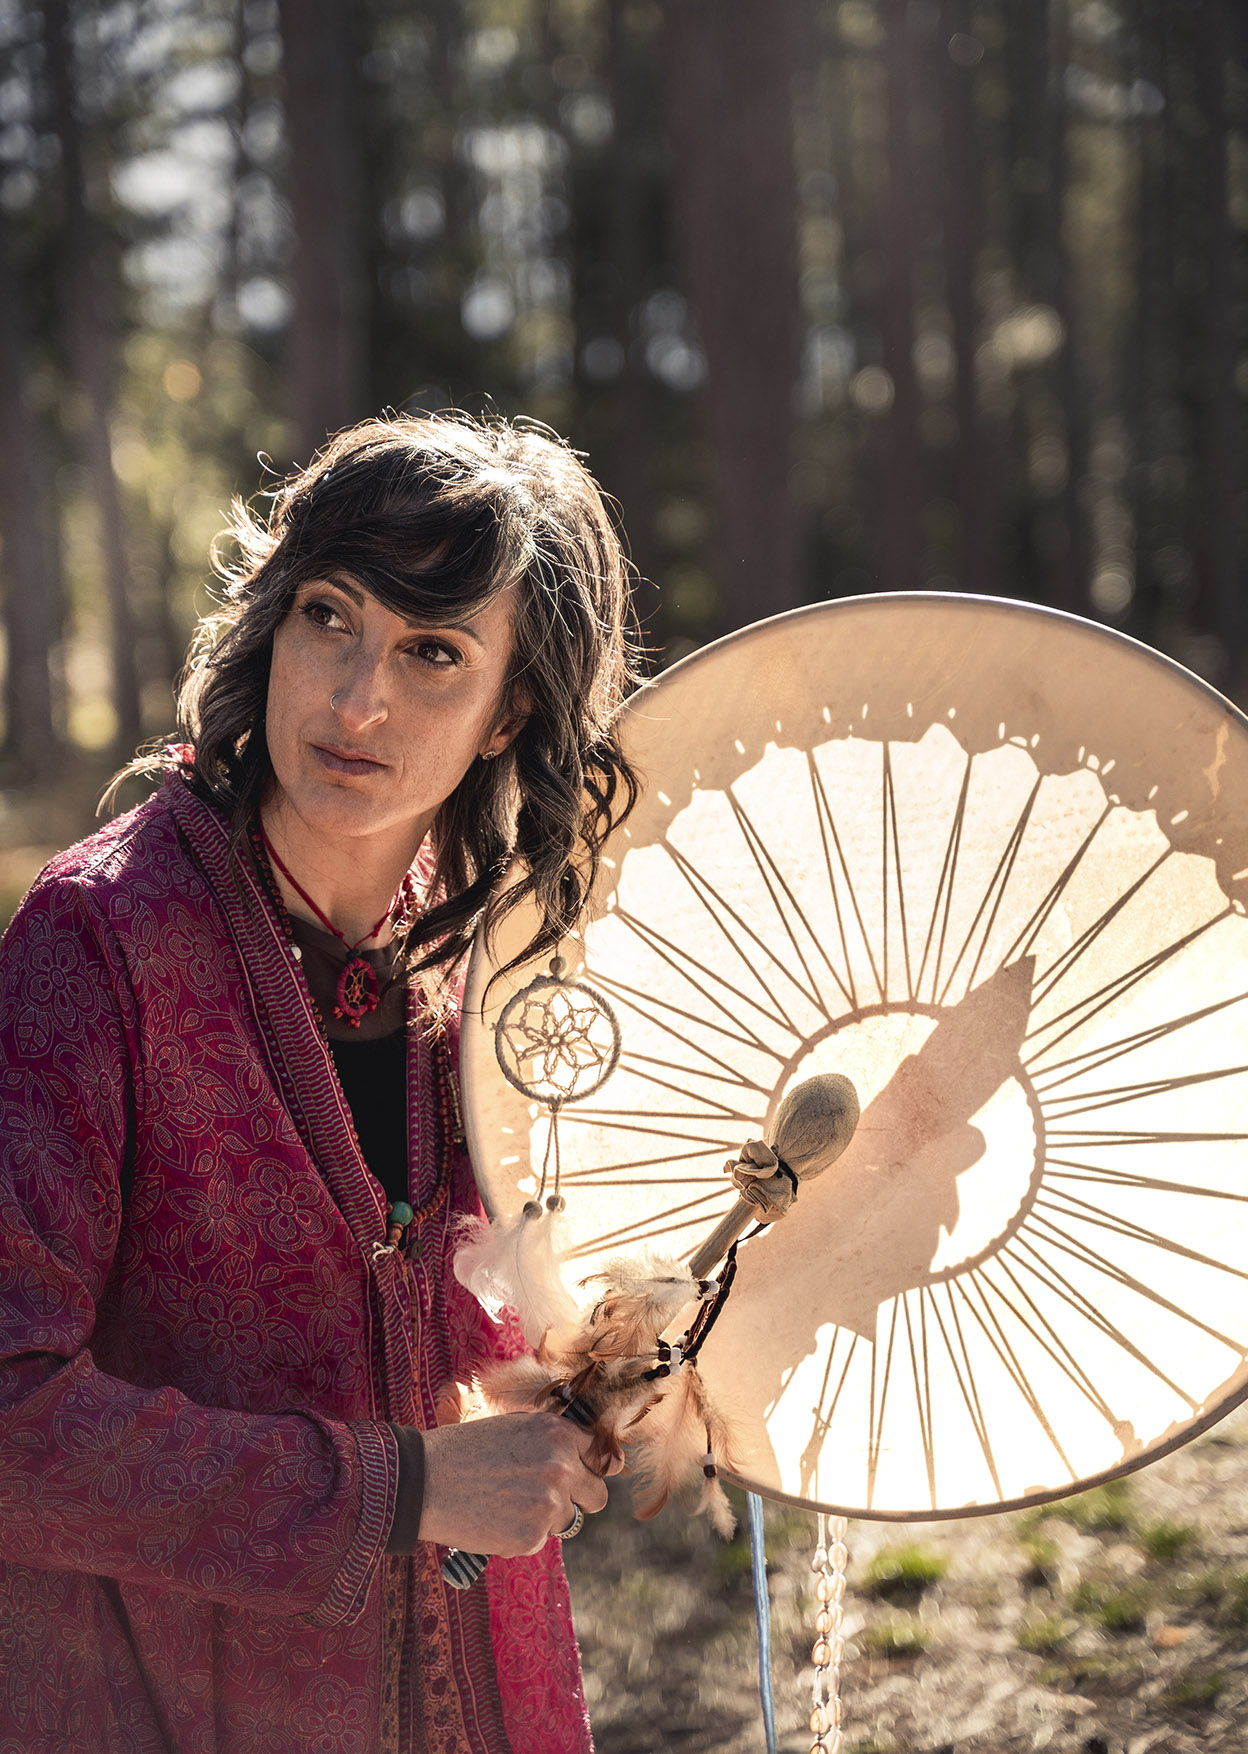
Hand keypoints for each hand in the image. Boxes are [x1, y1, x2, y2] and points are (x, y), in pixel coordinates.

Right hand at [418, 1410, 609, 1556]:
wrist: (424, 1479)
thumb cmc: (466, 1450)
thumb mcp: (516, 1428)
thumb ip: (553, 1442)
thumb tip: (587, 1460)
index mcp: (559, 1434)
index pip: (604, 1458)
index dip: (593, 1469)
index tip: (584, 1477)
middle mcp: (561, 1467)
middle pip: (598, 1496)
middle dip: (578, 1499)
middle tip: (546, 1497)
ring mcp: (548, 1504)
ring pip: (568, 1521)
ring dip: (546, 1518)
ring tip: (507, 1504)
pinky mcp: (531, 1537)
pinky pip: (540, 1541)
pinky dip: (521, 1536)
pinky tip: (494, 1519)